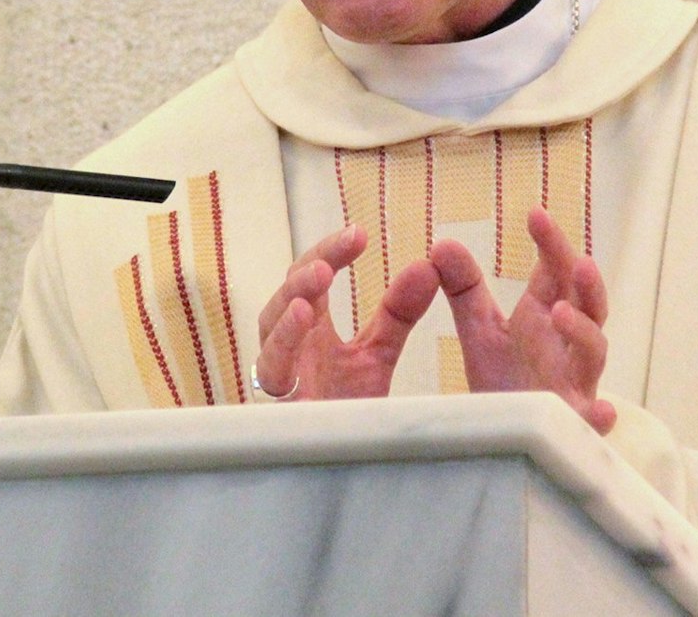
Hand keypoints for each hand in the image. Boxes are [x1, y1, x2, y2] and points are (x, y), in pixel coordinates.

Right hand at [253, 224, 438, 400]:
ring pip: (270, 326)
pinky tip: (303, 314)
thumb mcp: (377, 352)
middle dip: (312, 266)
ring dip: (293, 296)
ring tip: (320, 274)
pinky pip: (272, 368)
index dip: (330, 252)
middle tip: (344, 246)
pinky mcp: (278, 404)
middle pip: (288, 292)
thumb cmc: (345, 405)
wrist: (340, 463)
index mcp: (310, 327)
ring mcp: (280, 372)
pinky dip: (284, 338)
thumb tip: (427, 267)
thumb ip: (398, 313)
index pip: (312, 277)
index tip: (360, 234)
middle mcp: (289, 343)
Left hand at [430, 205, 616, 434]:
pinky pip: (592, 419)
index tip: (535, 214)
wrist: (505, 439)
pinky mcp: (571, 422)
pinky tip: (601, 410)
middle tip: (573, 259)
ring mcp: (575, 383)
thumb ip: (465, 288)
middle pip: (587, 304)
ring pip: (594, 352)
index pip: (556, 271)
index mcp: (547, 316)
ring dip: (583, 330)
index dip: (551, 243)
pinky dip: (600, 415)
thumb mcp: (481, 330)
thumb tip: (442, 243)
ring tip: (558, 311)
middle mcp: (568, 344)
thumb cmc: (503, 380)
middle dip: (583, 281)